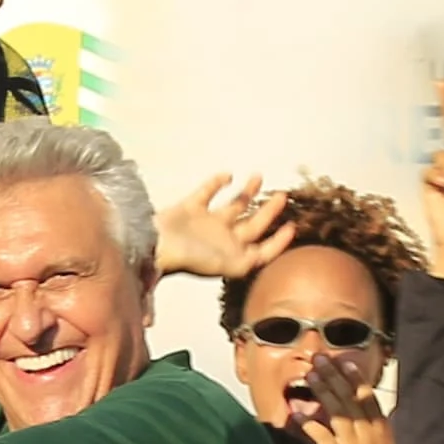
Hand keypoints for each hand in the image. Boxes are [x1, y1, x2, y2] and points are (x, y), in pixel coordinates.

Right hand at [155, 173, 288, 283]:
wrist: (150, 245)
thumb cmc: (183, 259)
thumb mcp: (223, 268)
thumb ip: (248, 264)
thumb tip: (268, 259)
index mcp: (230, 257)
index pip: (261, 252)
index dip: (278, 242)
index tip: (292, 227)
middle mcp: (222, 240)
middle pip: (253, 225)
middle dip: (269, 212)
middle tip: (283, 195)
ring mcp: (206, 224)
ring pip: (234, 205)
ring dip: (247, 192)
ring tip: (259, 176)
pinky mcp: (189, 208)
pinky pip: (207, 192)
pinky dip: (217, 183)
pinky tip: (228, 175)